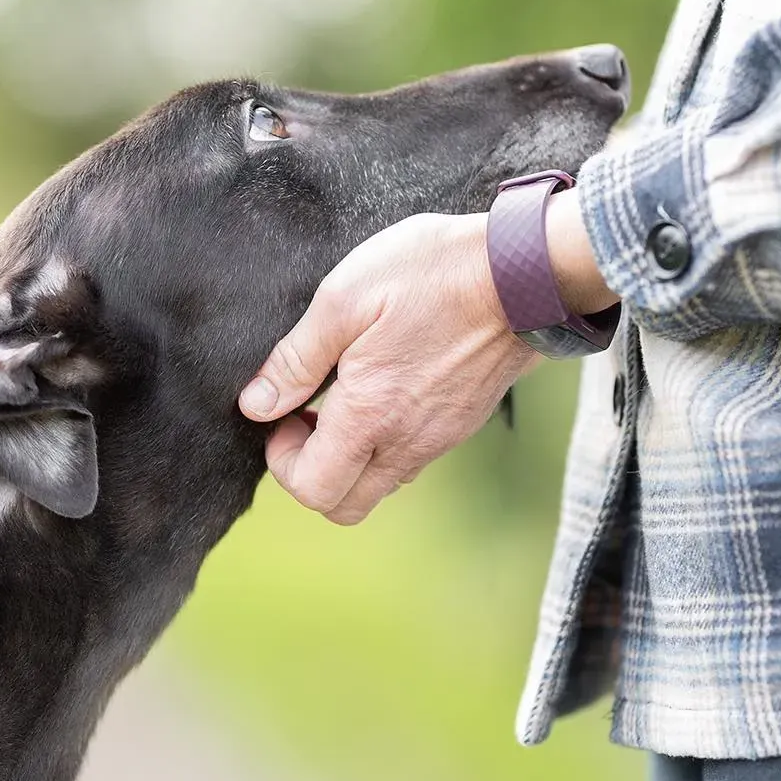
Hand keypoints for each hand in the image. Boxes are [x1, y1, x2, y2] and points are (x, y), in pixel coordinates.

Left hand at [238, 212, 536, 524]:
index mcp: (371, 416)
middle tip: (308, 416)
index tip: (285, 414)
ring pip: (381, 485)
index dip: (284, 463)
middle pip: (345, 506)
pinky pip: (412, 458)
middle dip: (313, 474)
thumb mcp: (345, 298)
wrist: (524, 273)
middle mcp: (408, 441)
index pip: (314, 491)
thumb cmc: (432, 274)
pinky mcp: (463, 423)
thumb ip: (296, 359)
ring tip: (345, 398)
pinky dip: (385, 443)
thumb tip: (256, 405)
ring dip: (350, 460)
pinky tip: (384, 387)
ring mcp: (441, 437)